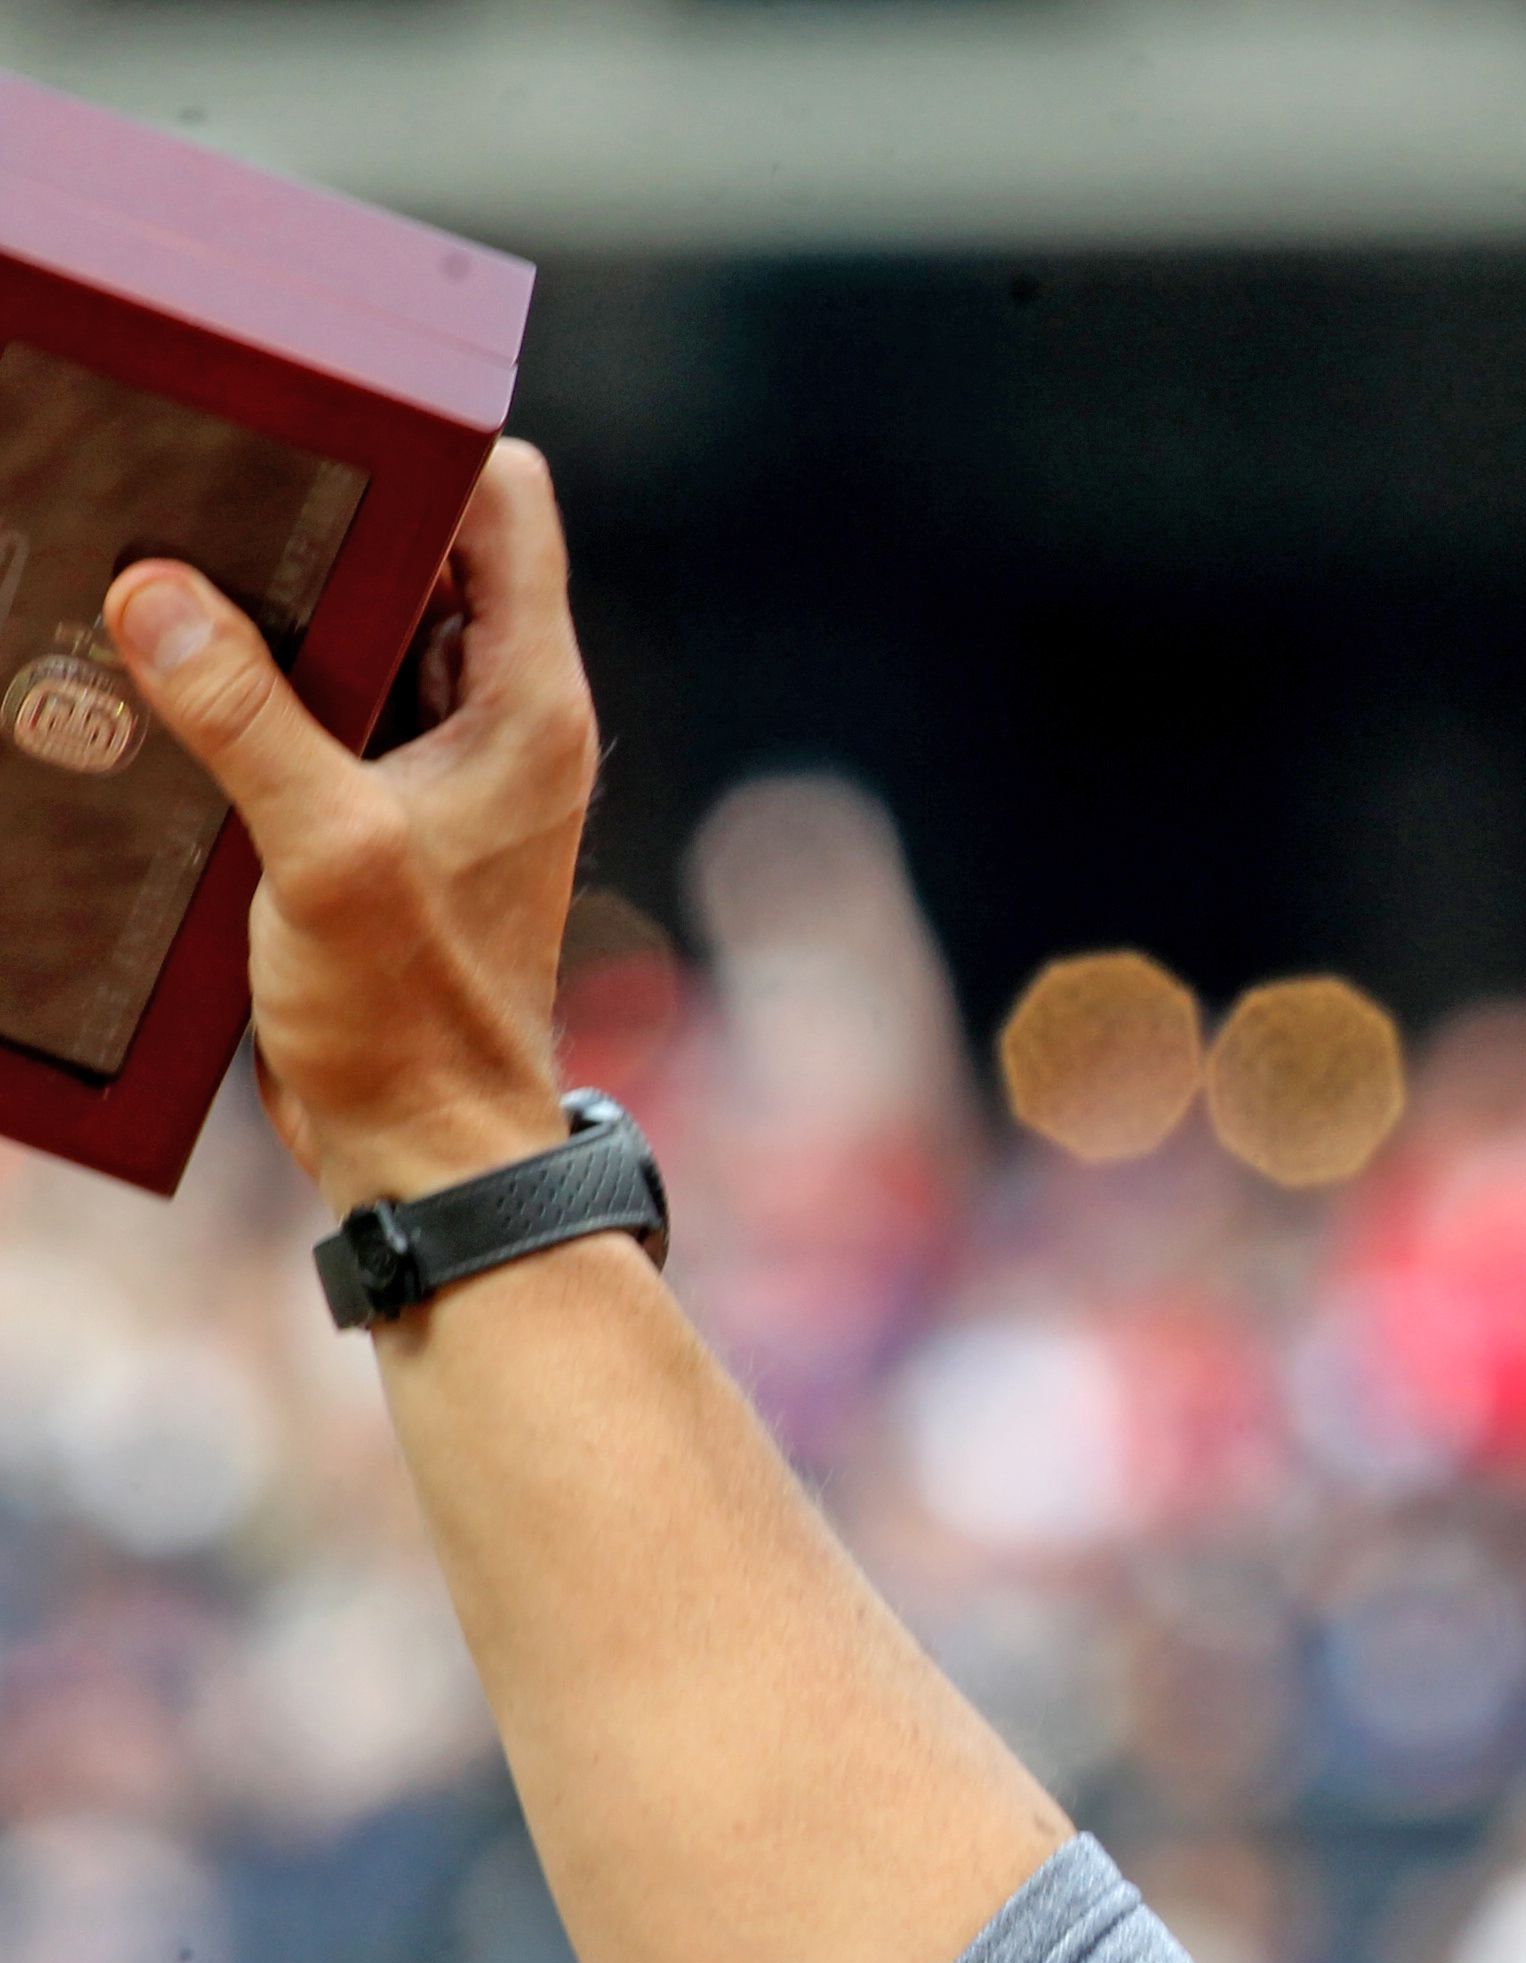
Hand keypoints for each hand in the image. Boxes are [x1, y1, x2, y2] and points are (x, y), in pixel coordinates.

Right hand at [107, 439, 597, 1210]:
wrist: (427, 1146)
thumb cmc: (415, 1018)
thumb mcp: (324, 855)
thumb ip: (244, 717)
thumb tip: (158, 593)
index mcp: (529, 704)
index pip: (505, 505)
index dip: (425, 443)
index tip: (314, 414)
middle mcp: (500, 718)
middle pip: (420, 552)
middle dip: (322, 513)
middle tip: (204, 480)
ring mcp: (442, 762)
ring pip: (361, 627)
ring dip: (275, 601)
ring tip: (168, 557)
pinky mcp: (383, 808)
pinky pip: (322, 703)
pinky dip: (258, 679)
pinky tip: (167, 668)